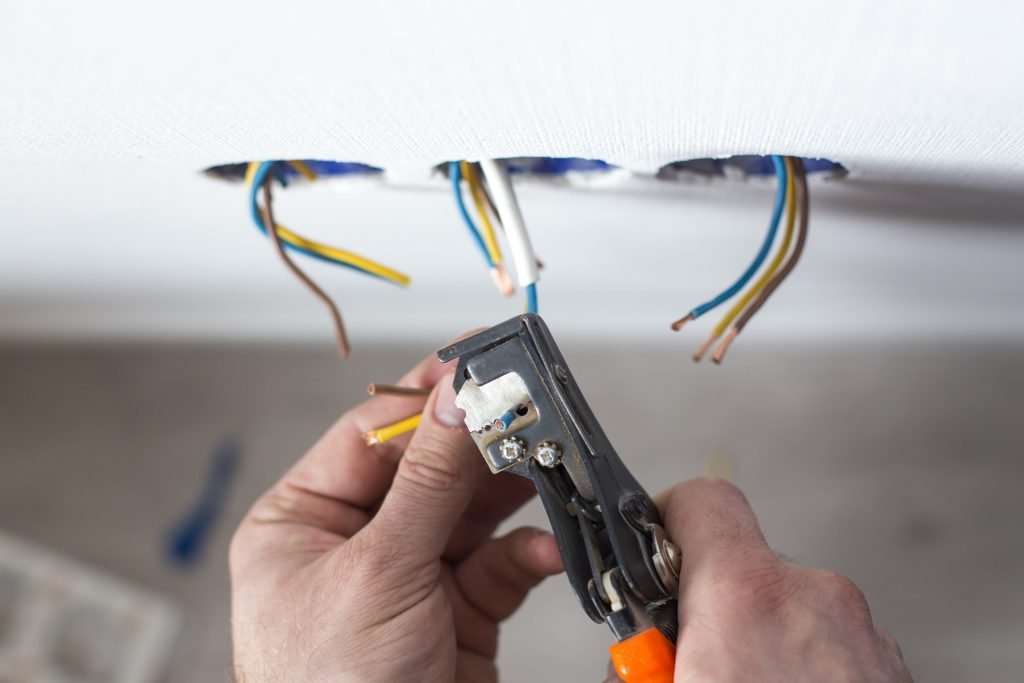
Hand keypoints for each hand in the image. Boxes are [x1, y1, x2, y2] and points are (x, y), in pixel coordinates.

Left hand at [230, 352, 562, 682]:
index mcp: (302, 523)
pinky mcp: (457, 614)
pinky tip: (545, 548)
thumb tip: (458, 395)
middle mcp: (355, 545)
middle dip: (479, 443)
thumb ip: (429, 481)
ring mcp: (409, 579)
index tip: (475, 358)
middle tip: (526, 409)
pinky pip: (499, 565)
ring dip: (512, 492)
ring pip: (472, 512)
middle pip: (429, 469)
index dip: (426, 397)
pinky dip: (528, 553)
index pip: (372, 436)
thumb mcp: (378, 571)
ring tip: (546, 464)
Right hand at [607, 479, 912, 681]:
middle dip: (710, 610)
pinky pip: (831, 643)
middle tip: (692, 664)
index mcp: (746, 599)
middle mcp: (815, 600)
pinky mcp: (894, 668)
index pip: (701, 500)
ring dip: (763, 643)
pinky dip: (805, 668)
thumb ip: (636, 659)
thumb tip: (634, 657)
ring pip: (790, 609)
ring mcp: (865, 635)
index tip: (652, 550)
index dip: (667, 519)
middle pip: (741, 568)